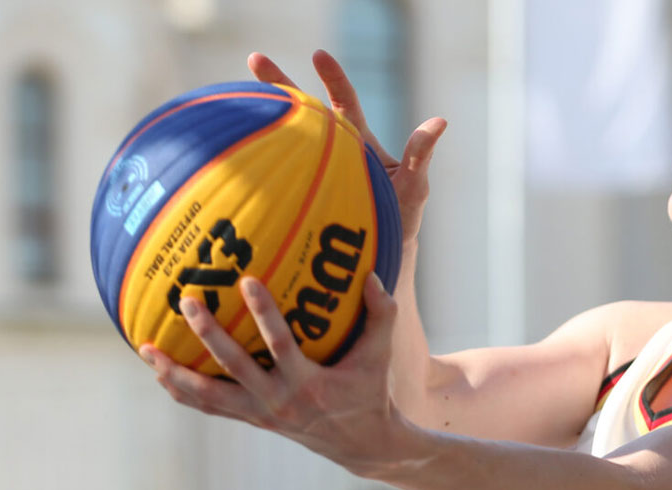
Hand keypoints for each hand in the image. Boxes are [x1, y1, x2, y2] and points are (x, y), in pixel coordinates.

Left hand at [139, 272, 411, 476]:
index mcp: (308, 384)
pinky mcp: (251, 420)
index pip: (280, 344)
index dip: (263, 312)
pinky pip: (209, 408)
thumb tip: (371, 275)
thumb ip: (381, 315)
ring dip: (175, 373)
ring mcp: (260, 415)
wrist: (361, 445)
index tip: (246, 280)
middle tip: (187, 301)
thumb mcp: (380, 355)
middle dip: (207, 334)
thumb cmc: (369, 393)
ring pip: (208, 395)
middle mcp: (278, 402)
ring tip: (146, 350)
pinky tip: (160, 373)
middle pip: (233, 366)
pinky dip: (183, 392)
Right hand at [248, 50, 445, 242]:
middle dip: (281, 85)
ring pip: (285, 140)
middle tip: (256, 60)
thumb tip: (440, 121)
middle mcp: (331, 150)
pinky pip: (277, 177)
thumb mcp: (412, 186)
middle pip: (304, 111)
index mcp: (357, 141)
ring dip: (263, 122)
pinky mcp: (298, 194)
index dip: (333, 79)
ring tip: (236, 105)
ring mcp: (312, 171)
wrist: (377, 252)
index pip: (344, 103)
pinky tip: (231, 154)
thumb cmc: (399, 217)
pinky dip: (256, 163)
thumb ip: (419, 155)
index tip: (318, 56)